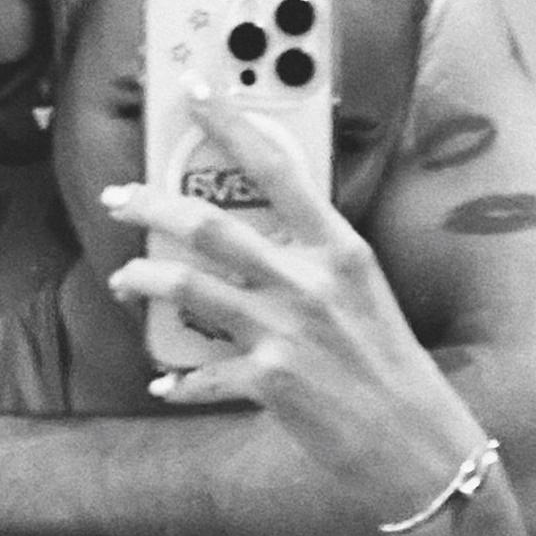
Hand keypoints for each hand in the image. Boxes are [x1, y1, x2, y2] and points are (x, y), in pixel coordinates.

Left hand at [102, 90, 482, 521]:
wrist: (417, 443)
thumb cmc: (389, 366)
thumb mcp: (363, 292)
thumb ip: (313, 259)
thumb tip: (254, 237)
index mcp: (340, 249)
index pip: (279, 167)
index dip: (231, 124)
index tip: (195, 92)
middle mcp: (310, 282)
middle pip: (210, 225)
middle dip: (152, 205)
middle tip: (117, 198)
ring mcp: (288, 331)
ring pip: (189, 287)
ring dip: (144, 279)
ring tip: (124, 280)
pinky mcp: (271, 381)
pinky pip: (201, 373)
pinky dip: (177, 381)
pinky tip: (164, 384)